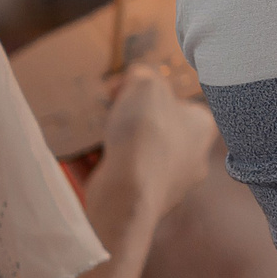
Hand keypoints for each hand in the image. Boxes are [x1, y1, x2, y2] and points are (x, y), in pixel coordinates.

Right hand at [89, 66, 217, 227]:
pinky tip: (73, 156)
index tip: (126, 89)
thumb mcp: (146, 85)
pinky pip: (113, 179)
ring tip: (87, 132)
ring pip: (134, 157)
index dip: (154, 92)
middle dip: (129, 119)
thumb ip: (142, 75)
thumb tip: (134, 77)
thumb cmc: (146, 133)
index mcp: (203, 130)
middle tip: (106, 110)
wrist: (127, 192)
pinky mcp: (137, 202)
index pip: (184, 105)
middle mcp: (192, 160)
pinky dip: (93, 168)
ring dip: (109, 144)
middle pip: (157, 131)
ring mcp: (166, 185)